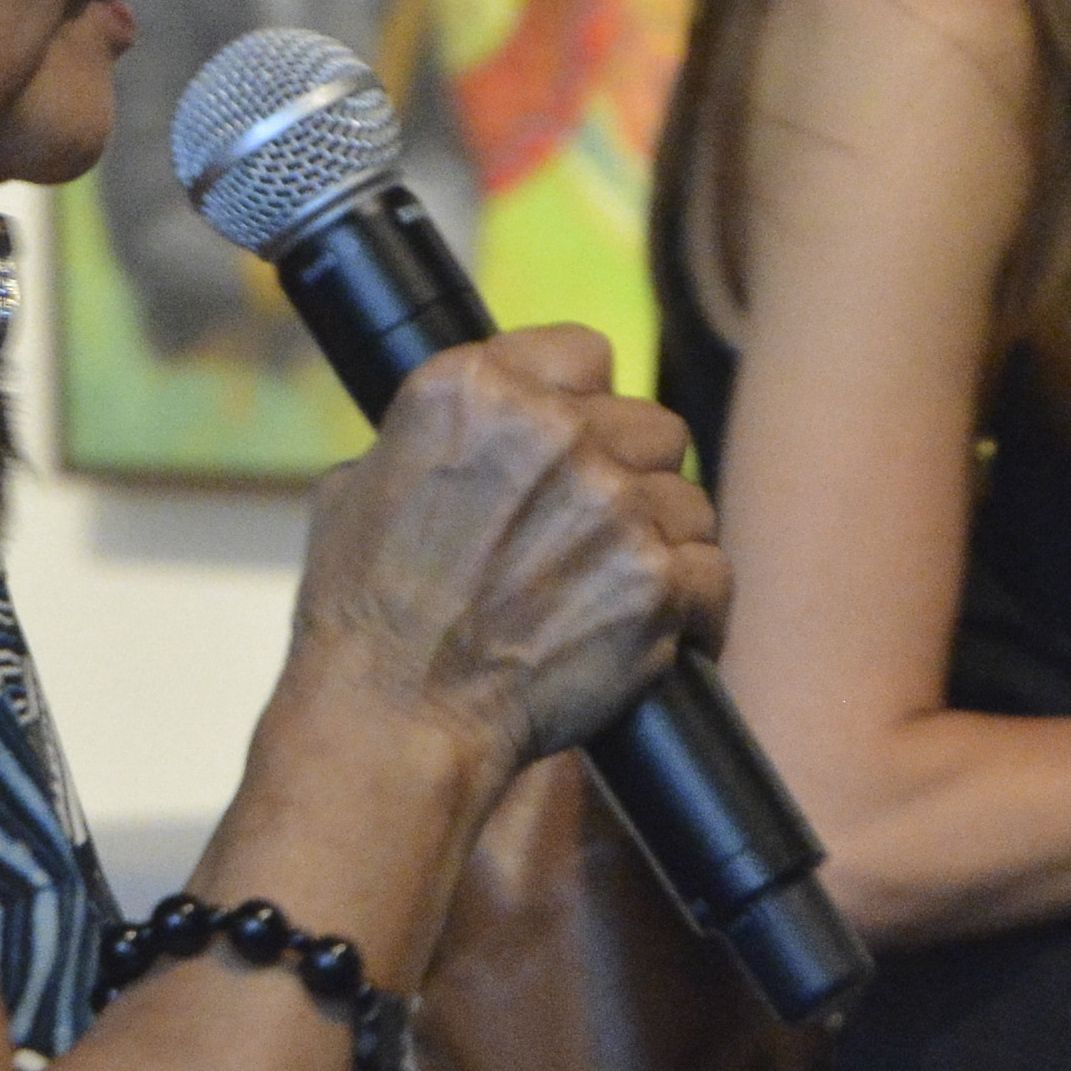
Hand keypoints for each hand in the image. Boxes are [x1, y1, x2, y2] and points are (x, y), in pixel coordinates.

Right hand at [283, 326, 728, 771]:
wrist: (397, 718)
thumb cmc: (366, 618)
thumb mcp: (359, 487)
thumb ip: (433, 440)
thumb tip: (473, 438)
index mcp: (474, 390)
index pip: (585, 352)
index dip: (585, 404)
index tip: (579, 445)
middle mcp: (550, 431)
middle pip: (651, 426)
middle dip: (632, 477)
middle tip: (596, 536)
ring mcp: (610, 505)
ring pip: (689, 502)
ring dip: (662, 545)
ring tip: (615, 595)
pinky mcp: (654, 580)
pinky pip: (711, 574)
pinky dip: (693, 611)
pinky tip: (660, 634)